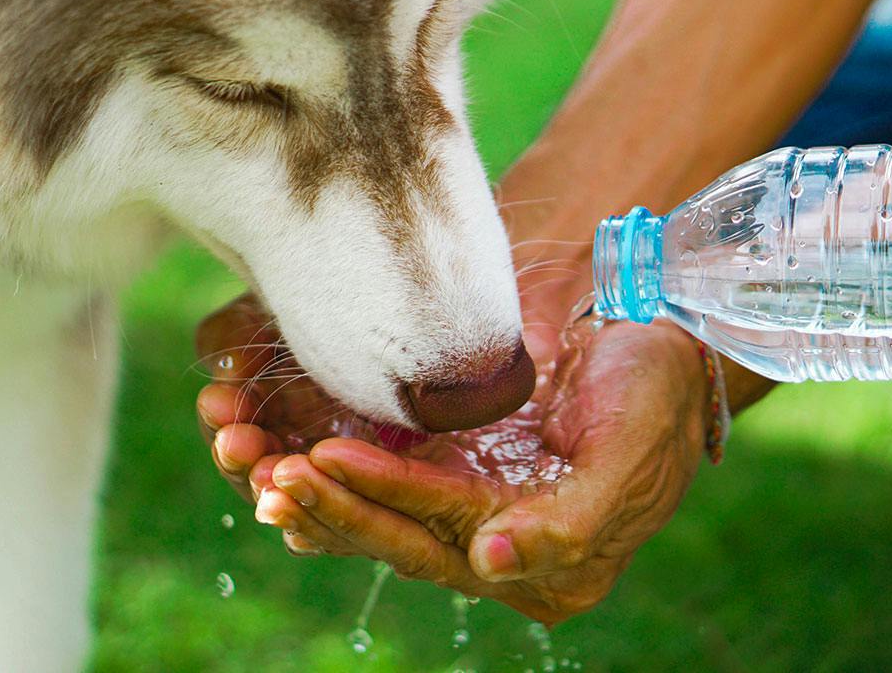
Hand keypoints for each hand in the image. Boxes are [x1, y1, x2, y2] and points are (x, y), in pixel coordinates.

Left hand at [196, 292, 710, 622]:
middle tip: (255, 462)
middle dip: (318, 498)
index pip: (439, 536)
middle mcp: (492, 543)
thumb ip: (569, 524)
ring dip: (299, 478)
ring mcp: (461, 500)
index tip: (317, 462)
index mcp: (541, 559)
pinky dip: (316, 453)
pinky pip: (366, 467)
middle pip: (387, 532)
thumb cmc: (656, 389)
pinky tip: (263, 438)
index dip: (378, 501)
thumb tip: (489, 568)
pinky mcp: (441, 457)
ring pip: (364, 506)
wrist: (653, 322)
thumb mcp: (633, 456)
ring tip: (235, 444)